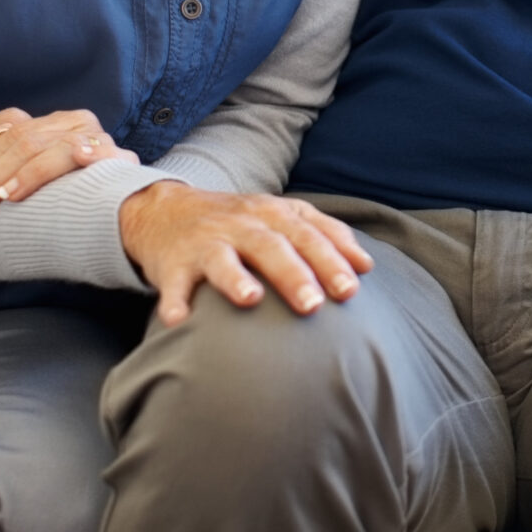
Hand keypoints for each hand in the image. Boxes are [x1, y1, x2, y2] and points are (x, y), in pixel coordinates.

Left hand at [0, 108, 135, 218]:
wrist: (138, 207)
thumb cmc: (86, 191)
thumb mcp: (51, 166)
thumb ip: (28, 146)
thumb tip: (2, 126)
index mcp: (61, 122)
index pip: (13, 130)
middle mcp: (79, 124)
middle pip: (25, 140)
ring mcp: (100, 140)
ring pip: (51, 148)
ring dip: (24, 175)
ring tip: (1, 198)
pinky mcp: (120, 160)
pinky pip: (97, 154)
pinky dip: (82, 157)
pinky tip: (74, 164)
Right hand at [118, 184, 372, 326]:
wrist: (165, 210)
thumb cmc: (237, 221)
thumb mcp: (280, 215)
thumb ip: (324, 234)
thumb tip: (366, 265)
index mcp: (272, 214)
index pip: (308, 234)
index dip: (331, 259)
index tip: (352, 288)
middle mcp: (240, 225)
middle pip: (271, 246)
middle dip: (294, 273)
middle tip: (314, 304)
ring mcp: (205, 242)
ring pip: (223, 258)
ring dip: (236, 278)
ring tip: (251, 299)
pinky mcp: (172, 263)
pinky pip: (173, 283)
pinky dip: (174, 300)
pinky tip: (179, 321)